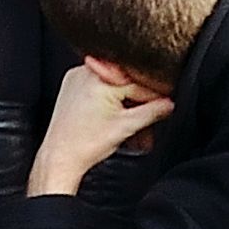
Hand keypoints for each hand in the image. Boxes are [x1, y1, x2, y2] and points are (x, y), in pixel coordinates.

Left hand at [30, 61, 173, 196]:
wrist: (59, 157)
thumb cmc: (85, 145)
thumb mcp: (126, 127)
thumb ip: (153, 112)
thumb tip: (169, 104)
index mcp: (102, 78)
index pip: (139, 83)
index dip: (155, 96)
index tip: (166, 104)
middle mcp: (87, 72)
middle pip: (126, 83)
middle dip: (139, 101)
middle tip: (150, 116)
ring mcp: (77, 77)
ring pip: (113, 85)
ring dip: (125, 101)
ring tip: (130, 121)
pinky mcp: (71, 85)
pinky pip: (98, 85)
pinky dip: (109, 98)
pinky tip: (114, 114)